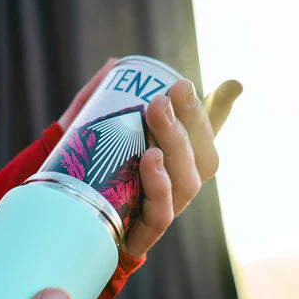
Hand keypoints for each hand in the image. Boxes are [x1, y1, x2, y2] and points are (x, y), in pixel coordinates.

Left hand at [59, 58, 241, 257]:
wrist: (67, 222)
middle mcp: (177, 185)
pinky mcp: (146, 233)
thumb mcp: (91, 135)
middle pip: (201, 155)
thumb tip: (113, 65)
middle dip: (191, 119)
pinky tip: (152, 158)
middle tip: (166, 90)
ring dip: (176, 143)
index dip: (220, 111)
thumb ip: (100, 102)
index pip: (203, 134)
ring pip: (188, 181)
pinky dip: (160, 184)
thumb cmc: (86, 174)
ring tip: (157, 111)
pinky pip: (162, 213)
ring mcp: (166, 210)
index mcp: (173, 161)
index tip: (231, 84)